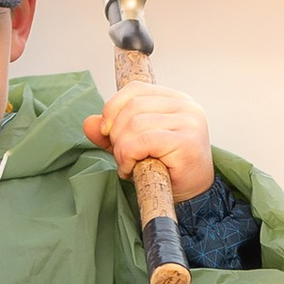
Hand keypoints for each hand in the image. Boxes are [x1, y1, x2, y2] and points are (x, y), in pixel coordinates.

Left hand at [83, 84, 213, 201]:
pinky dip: (129, 156)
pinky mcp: (187, 141)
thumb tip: (88, 123)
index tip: (106, 131)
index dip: (113, 108)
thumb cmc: (166, 167)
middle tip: (121, 156)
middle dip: (116, 134)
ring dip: (122, 149)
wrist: (194, 194)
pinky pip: (143, 141)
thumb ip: (112, 133)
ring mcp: (189, 122)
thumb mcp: (134, 145)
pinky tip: (132, 169)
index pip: (135, 89)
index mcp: (175, 99)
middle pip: (132, 107)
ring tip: (128, 165)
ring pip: (135, 124)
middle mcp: (186, 105)